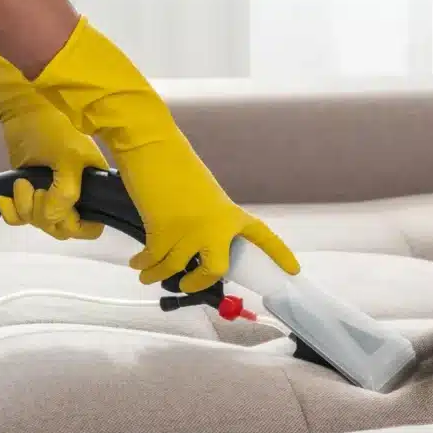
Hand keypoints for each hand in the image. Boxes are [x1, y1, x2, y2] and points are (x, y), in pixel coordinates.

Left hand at [0, 21, 108, 239]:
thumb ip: (66, 193)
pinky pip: (20, 218)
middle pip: (62, 229)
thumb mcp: (67, 158)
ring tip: (21, 183)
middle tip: (36, 190)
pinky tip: (4, 199)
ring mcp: (50, 196)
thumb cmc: (53, 129)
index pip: (91, 227)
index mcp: (93, 188)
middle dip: (45, 214)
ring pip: (40, 224)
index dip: (74, 224)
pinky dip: (10, 213)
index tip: (60, 207)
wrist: (24, 110)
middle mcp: (74, 196)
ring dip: (25, 209)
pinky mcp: (29, 194)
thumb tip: (54, 219)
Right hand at [29, 17, 300, 292]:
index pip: (262, 236)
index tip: (294, 272)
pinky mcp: (164, 231)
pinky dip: (144, 266)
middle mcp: (216, 226)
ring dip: (158, 275)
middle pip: (215, 269)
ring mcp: (191, 231)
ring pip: (175, 268)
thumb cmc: (175, 166)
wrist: (153, 146)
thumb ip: (206, 220)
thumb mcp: (201, 195)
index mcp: (230, 213)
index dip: (279, 255)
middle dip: (199, 282)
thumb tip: (194, 244)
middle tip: (186, 286)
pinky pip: (155, 260)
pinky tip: (138, 264)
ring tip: (147, 276)